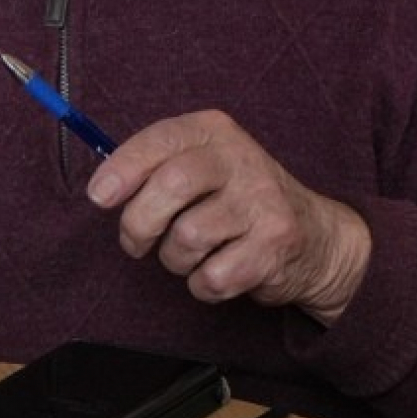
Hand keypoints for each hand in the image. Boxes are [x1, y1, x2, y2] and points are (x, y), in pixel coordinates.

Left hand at [86, 110, 372, 324]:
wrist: (317, 238)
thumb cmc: (239, 201)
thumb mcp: (204, 165)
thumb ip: (157, 167)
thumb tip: (102, 187)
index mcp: (215, 131)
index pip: (162, 139)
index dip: (123, 168)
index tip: (99, 196)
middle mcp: (241, 160)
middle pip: (171, 185)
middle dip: (139, 223)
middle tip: (136, 242)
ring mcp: (262, 202)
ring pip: (187, 238)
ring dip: (175, 259)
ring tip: (191, 254)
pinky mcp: (275, 246)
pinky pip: (211, 277)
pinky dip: (202, 285)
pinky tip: (217, 273)